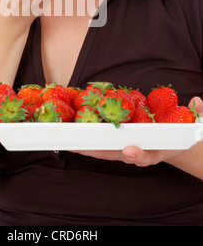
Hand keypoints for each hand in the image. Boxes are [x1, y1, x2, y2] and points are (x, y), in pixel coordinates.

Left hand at [71, 96, 202, 166]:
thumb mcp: (192, 126)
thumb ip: (195, 114)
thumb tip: (198, 102)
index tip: (130, 150)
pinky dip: (87, 140)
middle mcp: (136, 153)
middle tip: (80, 146)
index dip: (137, 154)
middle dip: (97, 151)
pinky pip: (100, 143)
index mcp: (154, 152)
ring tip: (68, 141)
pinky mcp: (115, 143)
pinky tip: (73, 134)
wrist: (170, 143)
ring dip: (86, 147)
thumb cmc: (178, 135)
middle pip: (115, 155)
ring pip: (103, 151)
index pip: (145, 156)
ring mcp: (124, 149)